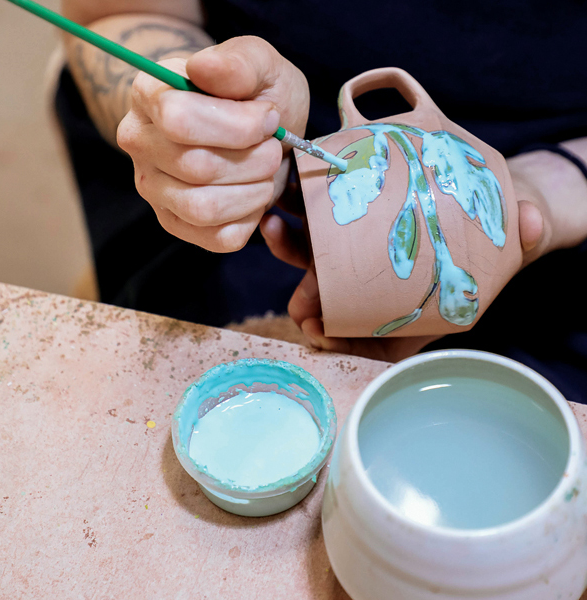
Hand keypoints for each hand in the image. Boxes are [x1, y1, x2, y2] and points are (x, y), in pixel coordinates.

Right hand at [117, 36, 308, 251]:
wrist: (255, 131)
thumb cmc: (255, 97)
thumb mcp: (262, 66)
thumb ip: (239, 61)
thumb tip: (203, 69)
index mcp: (149, 94)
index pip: (179, 120)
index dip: (239, 125)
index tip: (269, 118)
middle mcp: (139, 143)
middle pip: (197, 167)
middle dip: (254, 160)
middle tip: (272, 147)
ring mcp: (154, 189)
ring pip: (204, 209)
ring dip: (253, 192)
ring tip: (265, 171)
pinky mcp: (176, 224)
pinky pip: (219, 238)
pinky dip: (250, 219)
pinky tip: (253, 195)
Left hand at [261, 140, 586, 360]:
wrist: (482, 208)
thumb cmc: (495, 238)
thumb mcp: (513, 240)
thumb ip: (522, 237)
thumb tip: (531, 222)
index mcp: (403, 303)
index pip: (363, 330)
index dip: (336, 336)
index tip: (318, 331)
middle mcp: (374, 282)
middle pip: (329, 295)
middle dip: (307, 299)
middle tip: (301, 293)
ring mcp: (358, 250)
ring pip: (313, 255)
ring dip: (289, 244)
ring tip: (275, 225)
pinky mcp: (352, 214)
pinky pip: (317, 215)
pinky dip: (299, 207)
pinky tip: (291, 192)